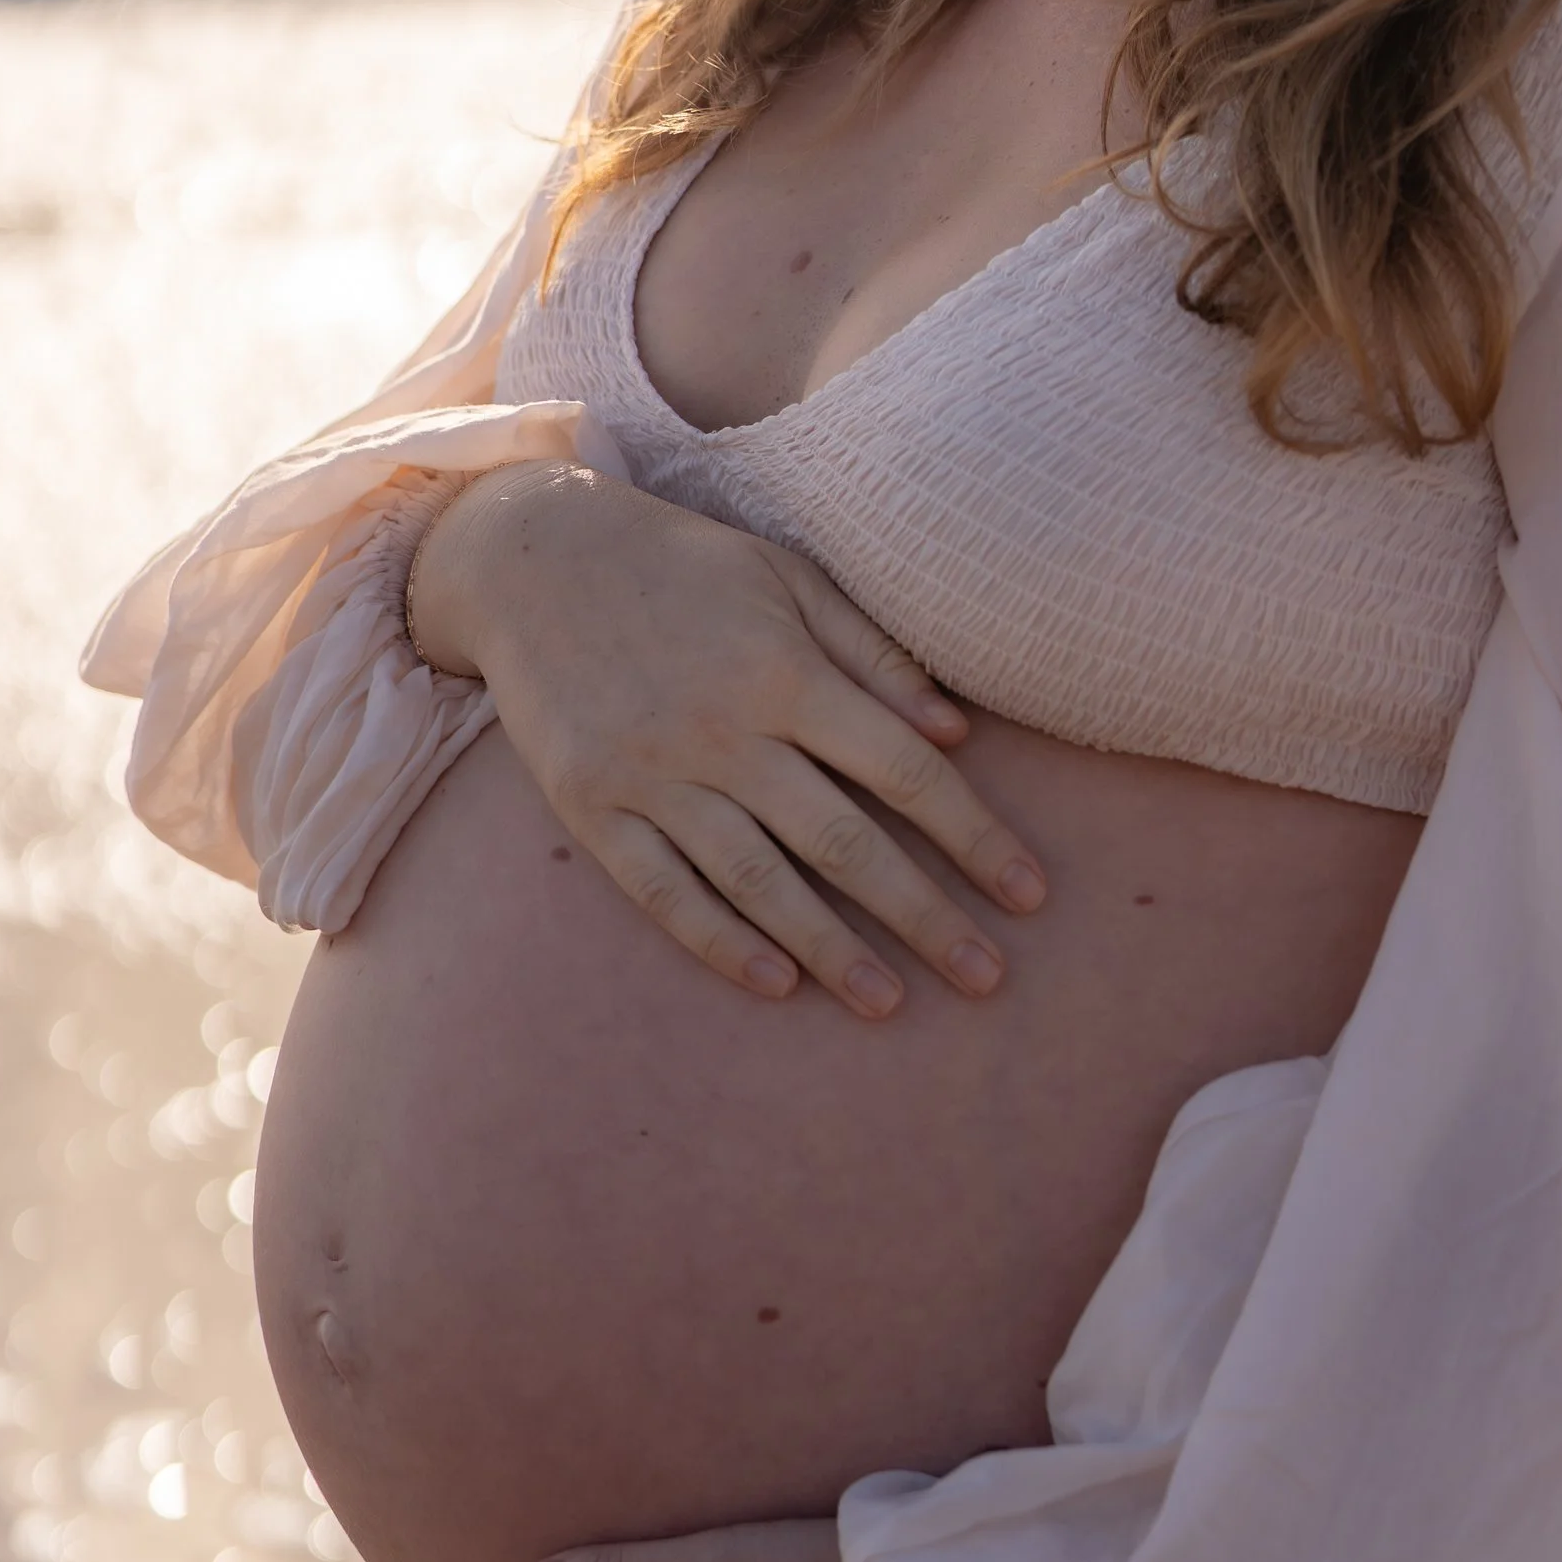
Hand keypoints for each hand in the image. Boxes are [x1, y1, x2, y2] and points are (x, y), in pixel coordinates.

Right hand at [405, 462, 1044, 1015]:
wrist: (532, 557)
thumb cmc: (682, 566)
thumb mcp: (786, 580)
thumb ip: (873, 655)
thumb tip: (958, 732)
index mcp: (784, 672)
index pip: (902, 769)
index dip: (973, 835)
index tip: (1029, 894)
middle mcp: (724, 732)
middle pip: (843, 842)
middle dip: (923, 916)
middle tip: (987, 978)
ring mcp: (652, 775)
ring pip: (759, 881)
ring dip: (831, 949)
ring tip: (890, 1004)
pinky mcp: (591, 805)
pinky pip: (663, 891)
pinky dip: (720, 941)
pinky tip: (774, 984)